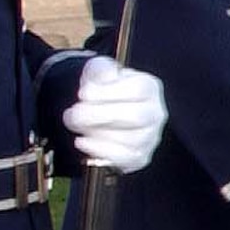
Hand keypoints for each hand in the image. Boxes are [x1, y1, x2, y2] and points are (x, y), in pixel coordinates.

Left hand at [63, 55, 166, 172]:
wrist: (101, 111)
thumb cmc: (103, 89)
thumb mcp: (99, 71)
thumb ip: (99, 71)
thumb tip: (93, 88)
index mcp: (149, 86)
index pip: (137, 90)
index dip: (107, 93)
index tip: (82, 94)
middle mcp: (155, 113)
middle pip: (135, 116)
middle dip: (99, 115)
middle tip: (75, 113)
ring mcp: (150, 137)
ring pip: (129, 139)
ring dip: (96, 133)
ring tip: (77, 125)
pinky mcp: (140, 157)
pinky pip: (123, 158)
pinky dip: (100, 150)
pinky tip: (82, 141)